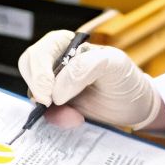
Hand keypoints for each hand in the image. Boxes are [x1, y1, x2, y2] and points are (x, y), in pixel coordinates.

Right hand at [18, 31, 161, 128]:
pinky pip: (44, 112)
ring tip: (75, 116)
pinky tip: (76, 119)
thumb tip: (57, 90)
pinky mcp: (58, 105)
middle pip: (28, 69)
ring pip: (33, 93)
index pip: (40, 52)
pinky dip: (56, 119)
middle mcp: (56, 62)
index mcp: (66, 45)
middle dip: (38, 90)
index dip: (39, 73)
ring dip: (49, 109)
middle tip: (52, 104)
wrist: (136, 106)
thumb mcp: (114, 64)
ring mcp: (55, 84)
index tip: (50, 94)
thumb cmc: (126, 78)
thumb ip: (84, 68)